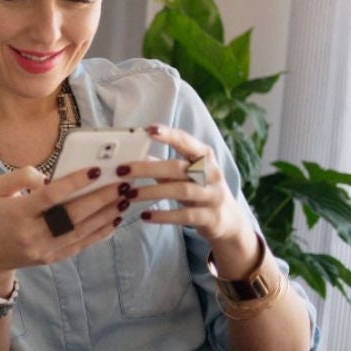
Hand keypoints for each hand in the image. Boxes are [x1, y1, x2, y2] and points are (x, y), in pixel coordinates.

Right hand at [0, 165, 125, 291]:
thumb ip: (21, 177)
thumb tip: (50, 178)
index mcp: (18, 213)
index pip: (51, 197)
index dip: (74, 183)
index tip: (96, 170)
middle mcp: (32, 234)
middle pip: (73, 215)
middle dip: (101, 198)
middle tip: (122, 183)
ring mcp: (45, 249)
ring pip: (82, 230)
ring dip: (107, 214)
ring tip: (125, 198)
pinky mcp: (54, 258)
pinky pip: (82, 244)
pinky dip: (101, 232)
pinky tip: (115, 218)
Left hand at [120, 124, 260, 266]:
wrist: (228, 221)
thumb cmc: (200, 191)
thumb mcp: (185, 176)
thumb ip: (163, 166)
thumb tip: (133, 156)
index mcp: (204, 157)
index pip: (186, 141)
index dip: (169, 135)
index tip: (148, 129)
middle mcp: (211, 174)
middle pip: (178, 167)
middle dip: (148, 168)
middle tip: (122, 170)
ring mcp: (213, 196)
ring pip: (180, 190)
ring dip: (151, 192)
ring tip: (129, 194)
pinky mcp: (210, 217)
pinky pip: (184, 215)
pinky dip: (163, 215)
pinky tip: (145, 215)